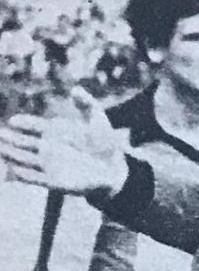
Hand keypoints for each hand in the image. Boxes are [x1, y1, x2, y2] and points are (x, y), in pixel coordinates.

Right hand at [0, 87, 127, 196]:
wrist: (114, 168)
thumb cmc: (105, 143)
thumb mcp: (98, 120)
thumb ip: (88, 103)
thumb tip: (74, 89)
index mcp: (56, 131)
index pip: (35, 125)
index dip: (24, 123)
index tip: (14, 121)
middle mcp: (49, 147)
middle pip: (24, 142)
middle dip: (11, 138)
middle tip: (1, 134)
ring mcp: (50, 164)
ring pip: (24, 159)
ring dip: (12, 155)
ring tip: (1, 150)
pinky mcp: (54, 181)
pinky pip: (34, 178)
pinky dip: (23, 175)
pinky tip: (12, 170)